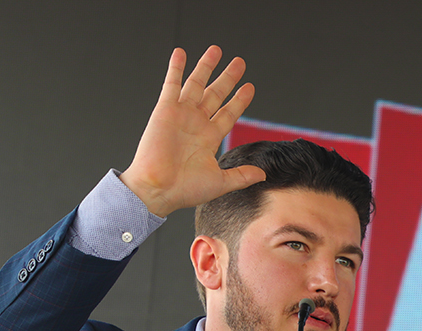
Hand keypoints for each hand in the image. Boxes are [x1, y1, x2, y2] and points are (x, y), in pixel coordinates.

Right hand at [120, 46, 265, 217]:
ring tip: (216, 50)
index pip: (228, 113)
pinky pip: (171, 84)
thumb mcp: (221, 182)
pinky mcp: (165, 110)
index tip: (250, 87)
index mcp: (208, 138)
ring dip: (206, 67)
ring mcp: (181, 115)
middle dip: (228, 78)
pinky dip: (176, 68)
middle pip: (216, 94)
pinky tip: (181, 53)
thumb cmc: (185, 189)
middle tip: (239, 63)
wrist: (159, 189)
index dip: (239, 100)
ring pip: (197, 85)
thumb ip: (242, 175)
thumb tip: (263, 174)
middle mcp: (195, 124)